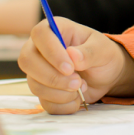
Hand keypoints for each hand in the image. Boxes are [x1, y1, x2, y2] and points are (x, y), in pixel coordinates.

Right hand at [18, 17, 133, 113]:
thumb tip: (72, 55)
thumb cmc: (102, 55)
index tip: (69, 68)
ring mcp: (38, 70)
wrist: (106, 75)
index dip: (51, 52)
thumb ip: (90, 52)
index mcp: (57, 29)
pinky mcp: (42, 89)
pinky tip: (77, 98)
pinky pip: (44, 102)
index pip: (40, 34)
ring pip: (34, 84)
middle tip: (77, 82)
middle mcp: (41, 48)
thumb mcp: (103, 49)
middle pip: (27, 61)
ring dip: (60, 92)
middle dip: (53, 77)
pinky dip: (63, 104)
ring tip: (82, 87)